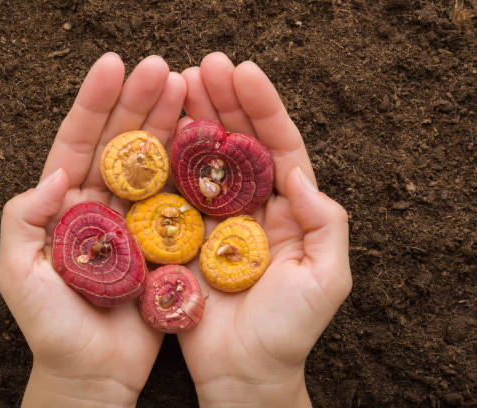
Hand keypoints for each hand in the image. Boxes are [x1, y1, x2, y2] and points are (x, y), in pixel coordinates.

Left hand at [0, 53, 185, 406]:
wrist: (93, 372)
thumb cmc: (51, 328)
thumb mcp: (18, 274)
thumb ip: (23, 220)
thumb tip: (56, 173)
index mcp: (64, 205)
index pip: (77, 143)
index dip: (94, 103)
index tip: (114, 67)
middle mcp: (100, 206)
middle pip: (120, 144)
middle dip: (139, 103)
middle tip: (163, 68)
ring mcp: (135, 222)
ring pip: (153, 164)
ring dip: (169, 125)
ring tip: (188, 89)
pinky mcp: (163, 242)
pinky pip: (179, 199)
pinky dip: (191, 169)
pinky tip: (206, 139)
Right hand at [176, 52, 351, 406]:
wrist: (243, 372)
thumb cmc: (290, 331)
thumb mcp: (327, 278)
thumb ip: (326, 223)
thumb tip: (299, 173)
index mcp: (288, 210)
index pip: (278, 146)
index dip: (263, 108)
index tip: (244, 73)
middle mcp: (250, 206)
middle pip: (238, 143)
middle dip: (224, 102)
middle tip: (203, 66)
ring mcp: (213, 219)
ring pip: (203, 161)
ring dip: (192, 121)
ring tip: (177, 84)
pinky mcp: (182, 236)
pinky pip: (173, 193)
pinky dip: (165, 162)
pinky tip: (155, 132)